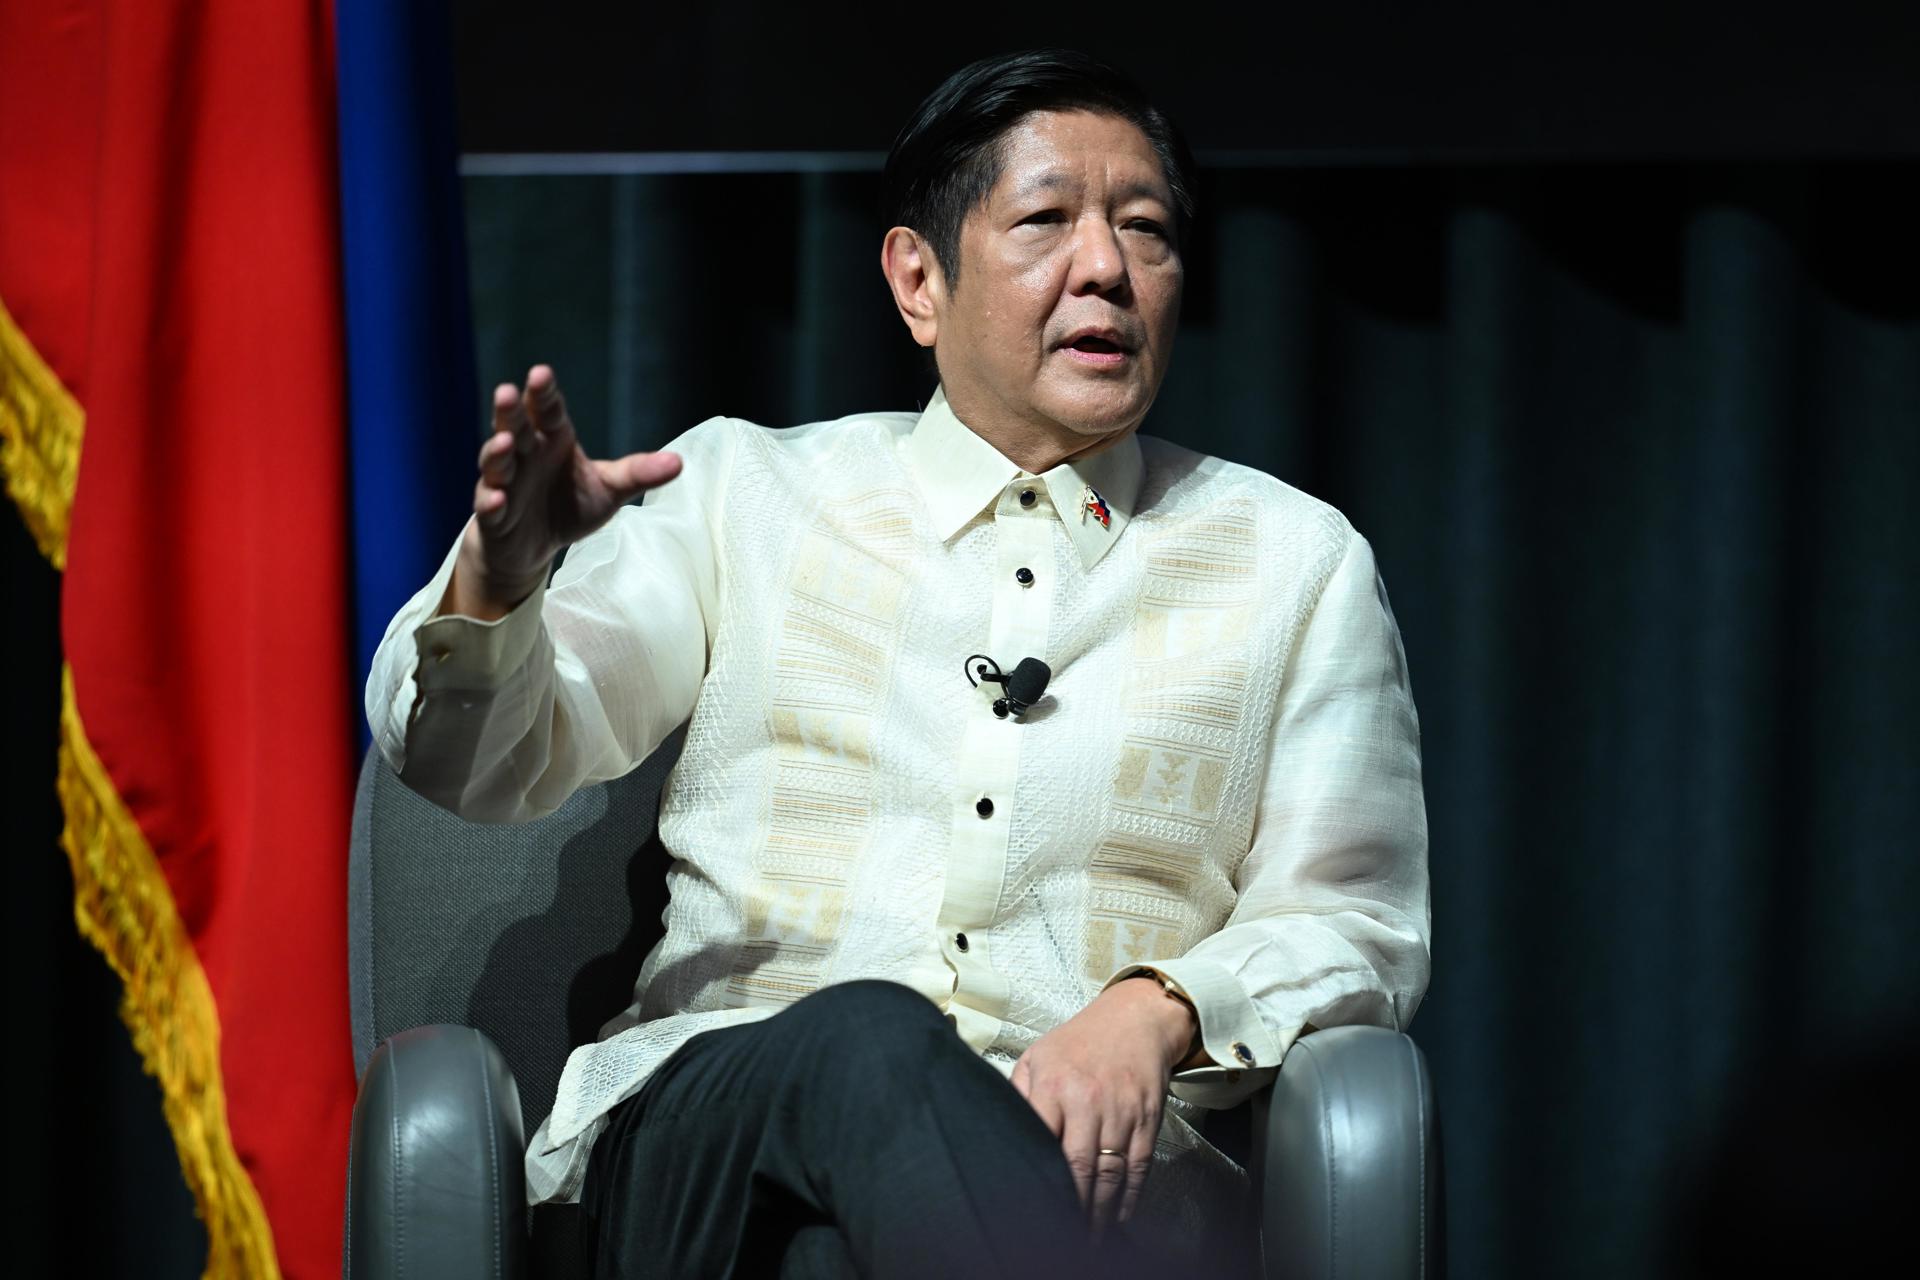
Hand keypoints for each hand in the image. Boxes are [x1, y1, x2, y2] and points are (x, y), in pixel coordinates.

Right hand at [445, 365, 682, 618]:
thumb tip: (679, 462)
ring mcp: (504, 483)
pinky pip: (488, 507)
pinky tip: (497, 497)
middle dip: (510, 411)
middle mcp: (525, 456)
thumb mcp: (609, 489)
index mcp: (553, 440)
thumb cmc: (570, 506)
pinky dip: (491, 501)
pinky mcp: (493, 516)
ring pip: (496, 462)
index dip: (543, 394)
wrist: (534, 548)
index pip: (548, 411)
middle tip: (507, 392)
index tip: (541, 373)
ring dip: (497, 451)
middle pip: (515, 427)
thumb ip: (638, 473)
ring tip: (505, 442)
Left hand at [1009, 976, 1196, 1233]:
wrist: (1135, 1019)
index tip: (1031, 1204)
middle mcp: (1088, 1099)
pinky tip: (1119, 1214)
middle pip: (1079, 1166)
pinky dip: (1130, 1196)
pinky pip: (1139, 1166)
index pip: (1042, 1140)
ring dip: (1100, 1210)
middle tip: (1064, 1233)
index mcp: (1053, 1084)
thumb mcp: (1037, 1057)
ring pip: (1110, 1173)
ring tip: (1089, 1236)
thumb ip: (1019, 1094)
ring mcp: (1122, 1110)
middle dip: (1072, 1206)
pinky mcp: (1147, 1118)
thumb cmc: (1079, 1042)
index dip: (1039, 1177)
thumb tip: (1000, 1130)